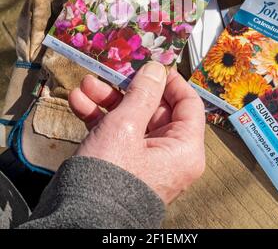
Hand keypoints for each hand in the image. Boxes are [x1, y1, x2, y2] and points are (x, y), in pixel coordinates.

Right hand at [69, 62, 204, 203]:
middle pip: (155, 108)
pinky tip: (79, 103)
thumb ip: (142, 93)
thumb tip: (156, 69)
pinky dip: (99, 117)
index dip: (171, 81)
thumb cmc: (111, 176)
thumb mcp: (126, 125)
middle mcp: (169, 153)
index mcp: (184, 148)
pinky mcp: (124, 162)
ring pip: (131, 118)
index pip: (189, 104)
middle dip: (127, 88)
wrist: (80, 220)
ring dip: (107, 100)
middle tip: (109, 72)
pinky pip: (117, 132)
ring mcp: (145, 158)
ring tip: (86, 86)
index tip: (152, 65)